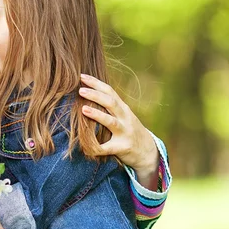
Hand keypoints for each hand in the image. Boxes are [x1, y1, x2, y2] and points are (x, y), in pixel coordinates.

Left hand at [79, 74, 159, 188]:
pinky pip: (107, 148)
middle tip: (80, 90)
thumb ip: (110, 106)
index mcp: (123, 108)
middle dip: (95, 95)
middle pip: (111, 103)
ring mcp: (125, 133)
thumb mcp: (123, 116)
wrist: (147, 151)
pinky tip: (85, 147)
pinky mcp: (122, 148)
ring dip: (97, 115)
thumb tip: (88, 93)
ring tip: (83, 109)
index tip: (82, 76)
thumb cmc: (128, 130)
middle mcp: (125, 118)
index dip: (96, 83)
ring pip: (111, 122)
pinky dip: (96, 148)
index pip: (109, 91)